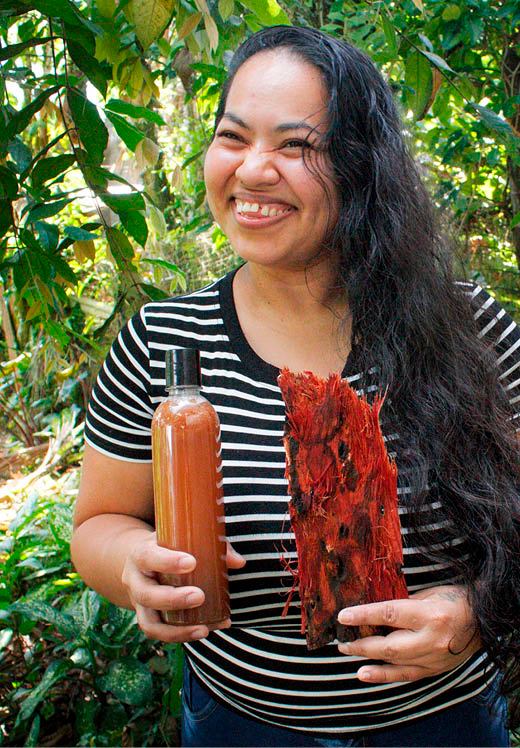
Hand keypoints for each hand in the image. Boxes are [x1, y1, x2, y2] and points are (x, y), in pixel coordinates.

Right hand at [122, 533, 245, 642]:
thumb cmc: (167, 546)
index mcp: (141, 554)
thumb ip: (210, 545)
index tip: (192, 562)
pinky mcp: (147, 618)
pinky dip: (180, 636)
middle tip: (199, 596)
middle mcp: (135, 580)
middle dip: (173, 599)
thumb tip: (238, 562)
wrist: (141, 561)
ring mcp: (139, 603)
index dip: (167, 562)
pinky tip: (203, 632)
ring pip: (149, 622)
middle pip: (147, 594)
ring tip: (203, 628)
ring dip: (176, 629)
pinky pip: (159, 633)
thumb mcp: (179, 538)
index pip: (148, 557)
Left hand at [337, 585, 480, 682]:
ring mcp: (434, 658)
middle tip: (342, 642)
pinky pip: (407, 676)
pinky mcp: (436, 670)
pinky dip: (385, 676)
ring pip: (395, 664)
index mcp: (429, 615)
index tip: (343, 616)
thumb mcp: (429, 593)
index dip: (363, 615)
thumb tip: (374, 612)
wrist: (484, 620)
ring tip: (348, 656)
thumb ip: (403, 604)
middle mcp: (431, 639)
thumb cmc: (455, 599)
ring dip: (369, 661)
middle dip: (362, 644)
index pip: (388, 615)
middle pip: (389, 645)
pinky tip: (367, 674)